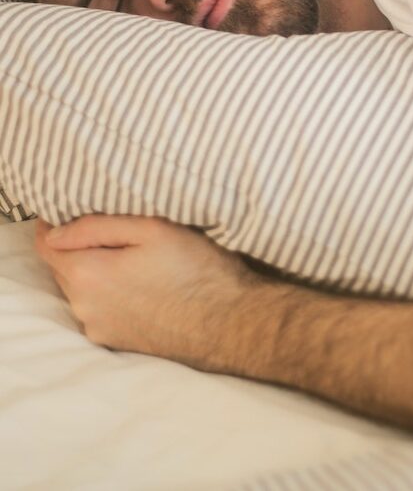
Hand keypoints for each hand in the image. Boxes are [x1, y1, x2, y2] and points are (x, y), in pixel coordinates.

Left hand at [34, 214, 258, 369]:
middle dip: (78, 246)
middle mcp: (84, 308)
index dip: (53, 222)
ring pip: (82, 289)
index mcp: (87, 275)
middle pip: (63, 267)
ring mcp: (100, 329)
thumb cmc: (196, 269)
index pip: (46, 244)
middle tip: (113, 228)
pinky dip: (110, 293)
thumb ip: (95, 226)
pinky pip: (100, 309)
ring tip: (132, 256)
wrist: (230, 323)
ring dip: (96, 270)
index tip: (70, 208)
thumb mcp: (151, 229)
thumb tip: (54, 231)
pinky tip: (141, 283)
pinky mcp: (117, 342)